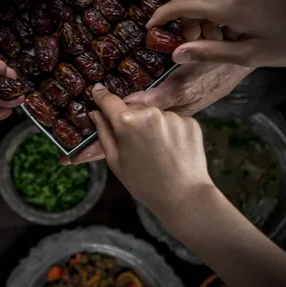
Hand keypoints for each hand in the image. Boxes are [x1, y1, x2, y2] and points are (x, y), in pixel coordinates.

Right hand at [89, 84, 213, 216]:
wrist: (184, 196)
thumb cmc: (144, 183)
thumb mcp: (115, 161)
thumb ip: (103, 133)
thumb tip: (95, 113)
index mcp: (127, 122)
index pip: (109, 100)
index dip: (101, 96)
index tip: (97, 90)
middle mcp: (150, 113)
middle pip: (133, 108)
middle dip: (130, 119)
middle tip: (134, 142)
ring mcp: (172, 116)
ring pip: (154, 114)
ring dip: (151, 125)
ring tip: (156, 150)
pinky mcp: (190, 121)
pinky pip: (173, 121)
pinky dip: (170, 131)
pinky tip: (171, 149)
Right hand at [148, 0, 285, 66]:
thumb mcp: (248, 55)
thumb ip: (209, 53)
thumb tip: (174, 54)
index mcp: (229, 6)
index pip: (182, 4)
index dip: (161, 15)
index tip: (148, 29)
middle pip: (193, 5)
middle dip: (187, 28)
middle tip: (198, 50)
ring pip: (207, 4)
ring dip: (204, 24)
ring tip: (222, 45)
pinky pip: (221, 0)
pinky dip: (217, 18)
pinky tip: (232, 34)